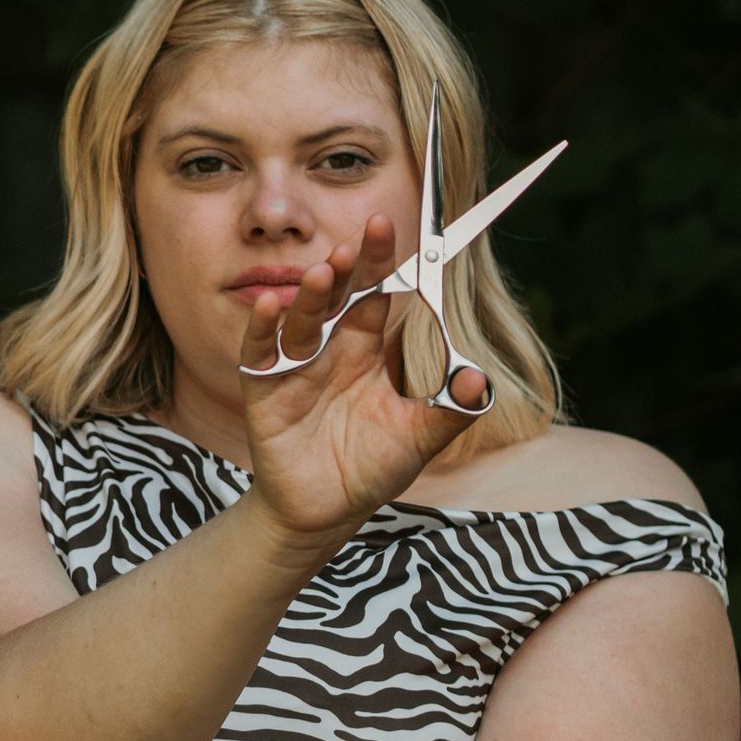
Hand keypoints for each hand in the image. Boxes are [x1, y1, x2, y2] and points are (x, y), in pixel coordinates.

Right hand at [235, 212, 488, 543]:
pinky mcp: (265, 394)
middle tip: (353, 244)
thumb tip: (480, 379)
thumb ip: (450, 408)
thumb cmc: (370, 468)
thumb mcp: (419, 437)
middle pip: (335, 298)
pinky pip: (259, 355)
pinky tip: (270, 307)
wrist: (327, 513)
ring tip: (321, 273)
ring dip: (309, 297)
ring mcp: (295, 369)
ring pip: (300, 321)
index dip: (379, 262)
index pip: (374, 293)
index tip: (387, 226)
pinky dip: (262, 331)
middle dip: (343, 270)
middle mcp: (329, 350)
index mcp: (365, 349)